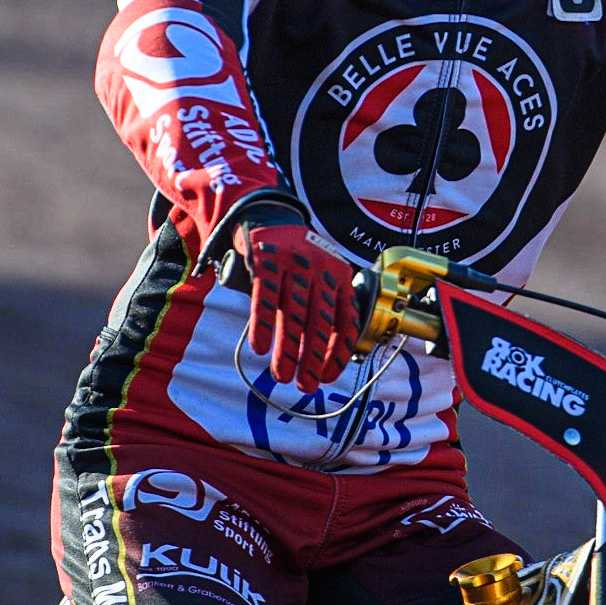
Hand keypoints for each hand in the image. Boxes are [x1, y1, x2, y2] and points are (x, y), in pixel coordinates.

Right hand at [231, 213, 358, 393]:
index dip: (338, 354)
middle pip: (320, 322)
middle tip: (304, 386)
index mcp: (341, 277)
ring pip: (293, 314)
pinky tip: (259, 348)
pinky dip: (263, 325)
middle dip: (312, 359)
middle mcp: (323, 268)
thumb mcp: (320, 280)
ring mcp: (296, 261)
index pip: (345, 322)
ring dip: (287, 350)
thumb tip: (321, 359)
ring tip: (281, 375)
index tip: (327, 378)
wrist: (269, 218)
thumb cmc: (296, 260)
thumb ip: (323, 310)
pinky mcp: (268, 257)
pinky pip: (266, 297)